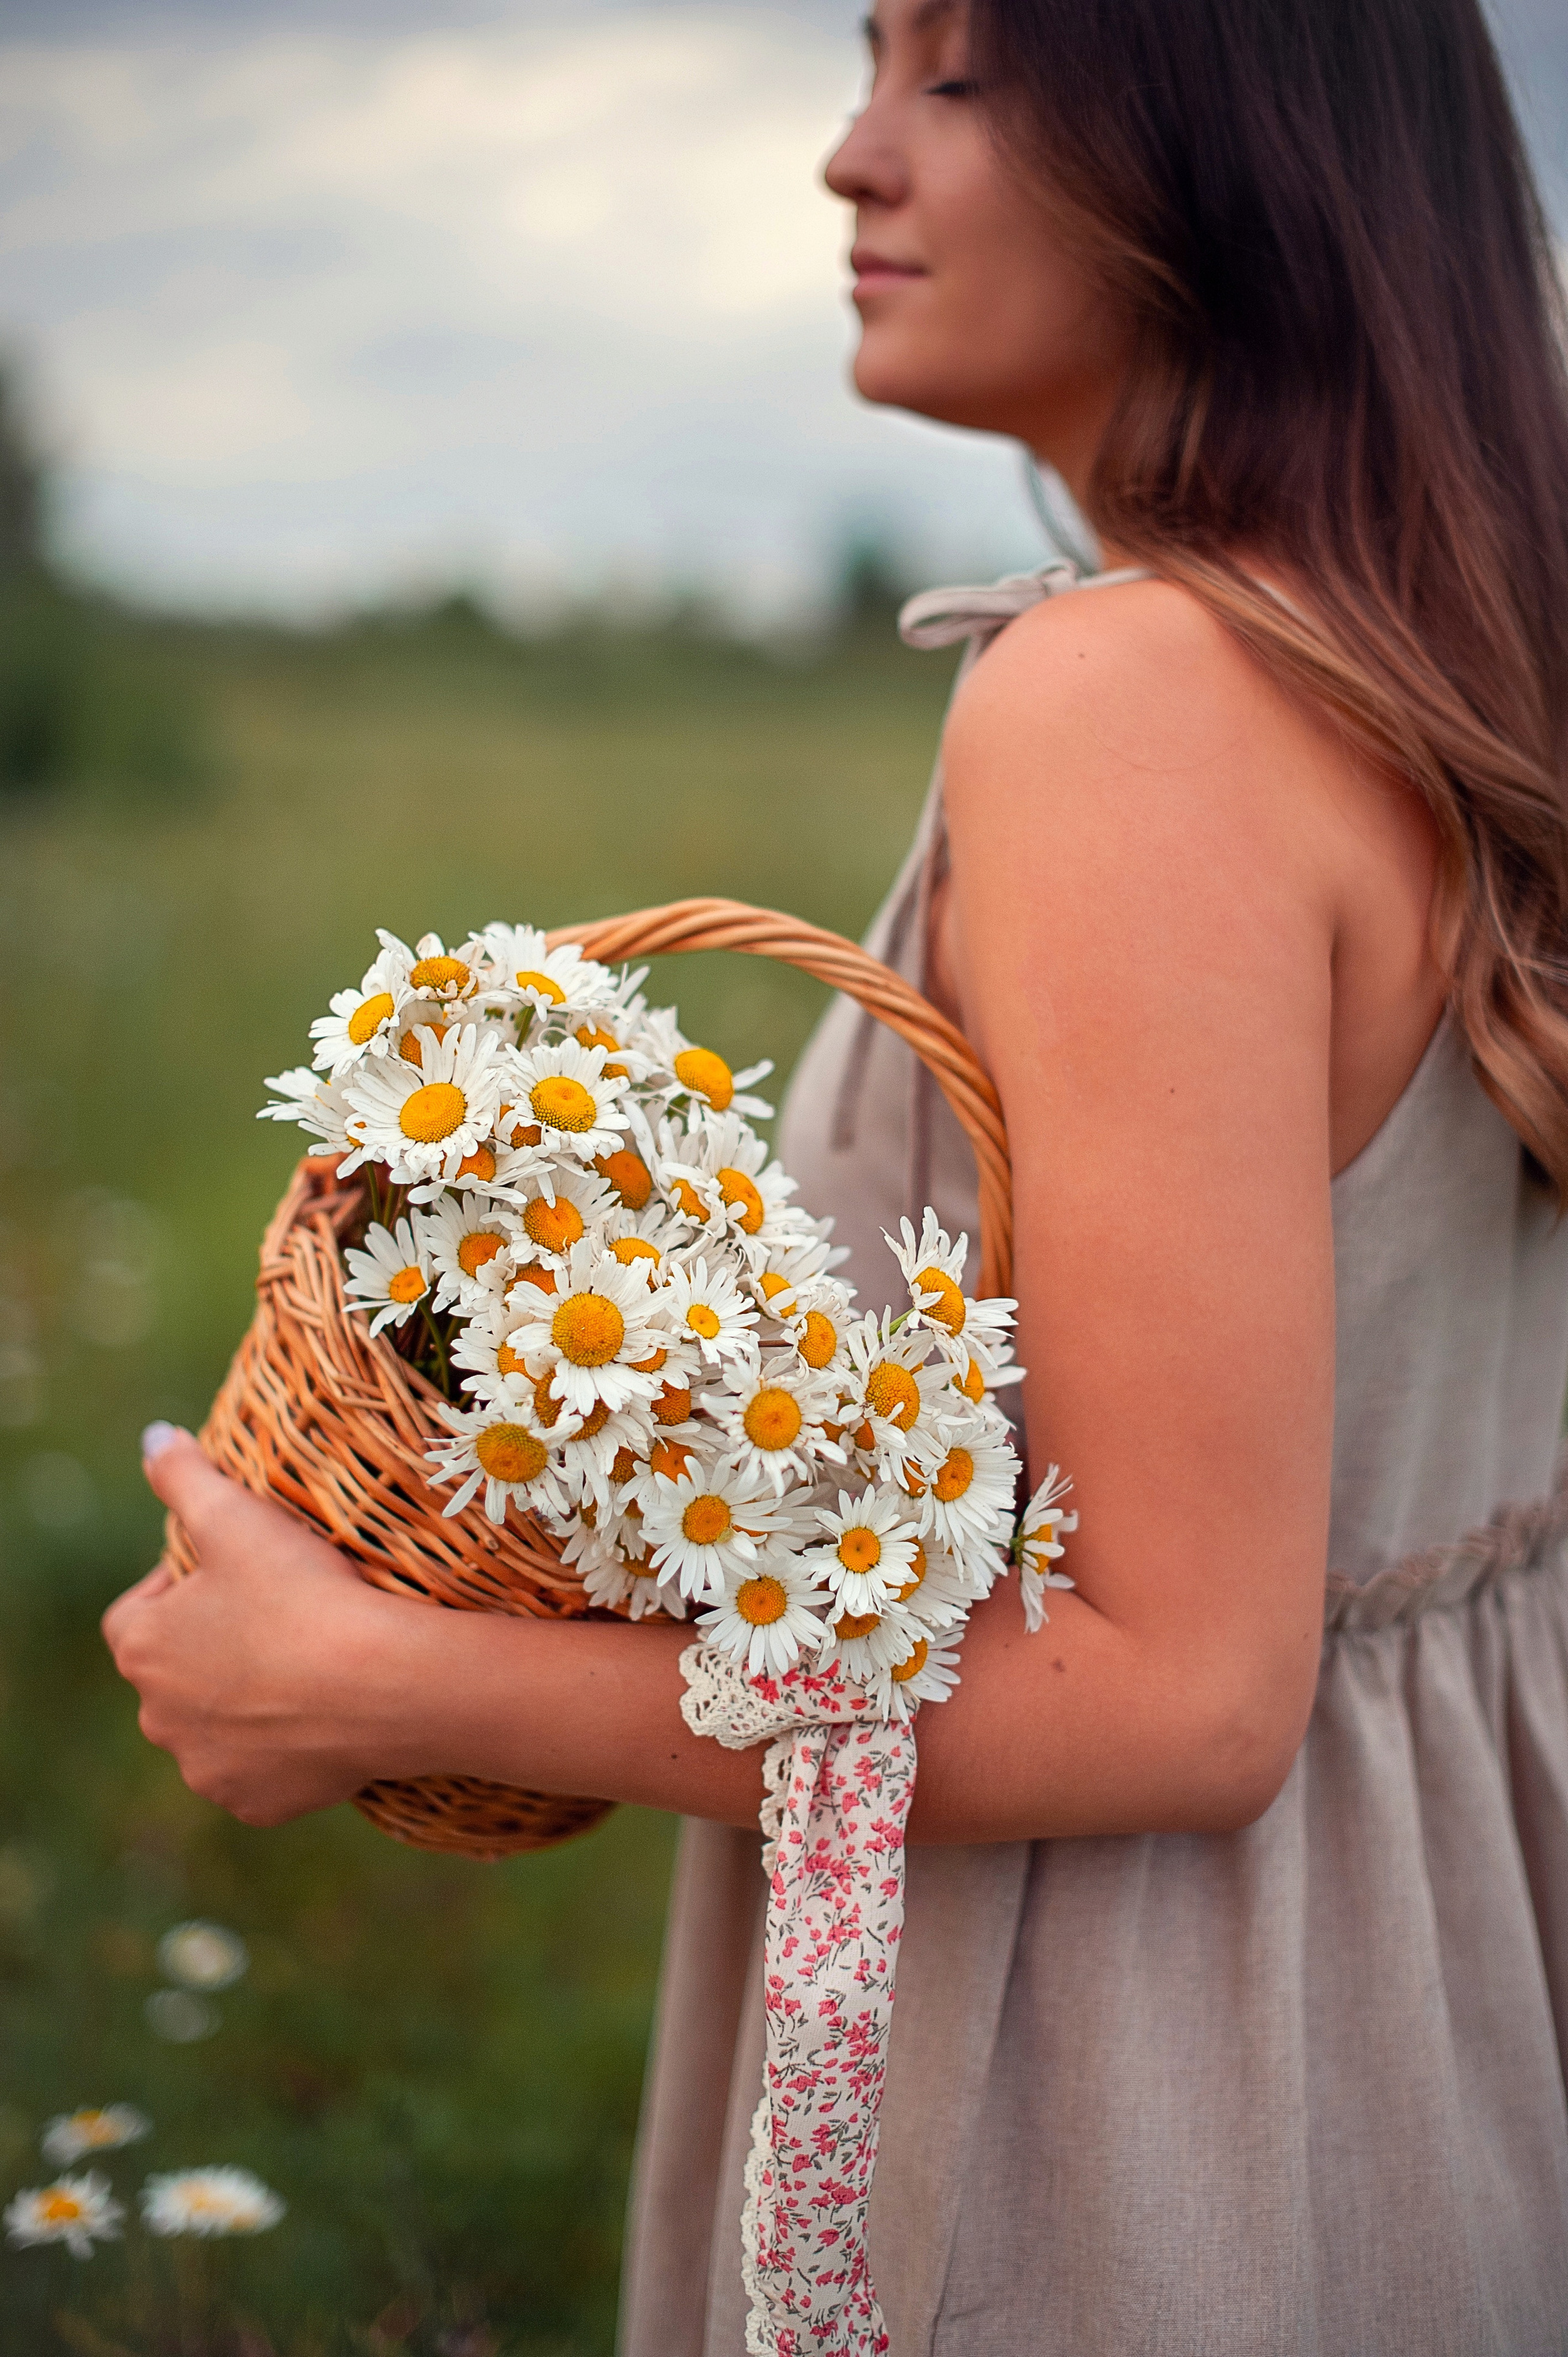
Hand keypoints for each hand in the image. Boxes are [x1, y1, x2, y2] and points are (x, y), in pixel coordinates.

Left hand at [103, 1425, 433, 1825]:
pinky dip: (283, 1749)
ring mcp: (207, 1769)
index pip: (137, 1612)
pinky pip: (261, 1771)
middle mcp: (158, 1718)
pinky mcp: (257, 1803)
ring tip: (306, 1664)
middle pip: (178, 1672)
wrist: (384, 1687)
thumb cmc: (304, 1595)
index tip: (237, 1571)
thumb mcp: (236, 1517)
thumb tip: (151, 1438)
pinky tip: (321, 1716)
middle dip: (217, 1647)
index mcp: (141, 1650)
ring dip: (247, 1702)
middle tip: (281, 1614)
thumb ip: (184, 1474)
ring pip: (218, 1726)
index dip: (183, 1588)